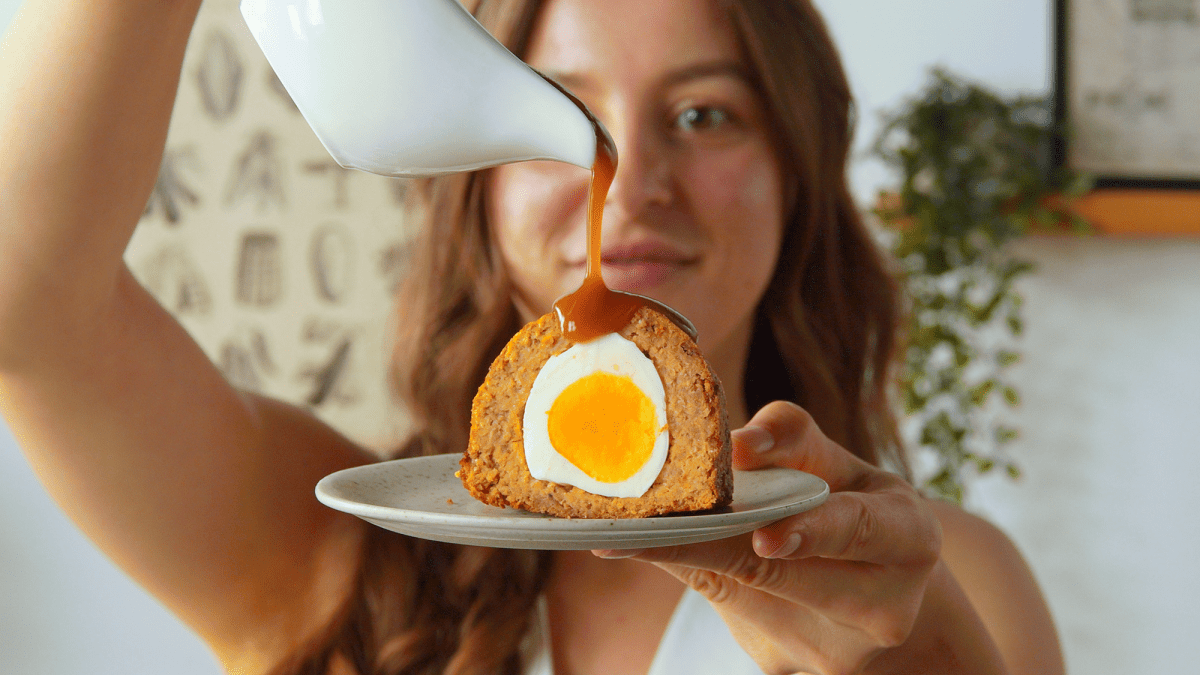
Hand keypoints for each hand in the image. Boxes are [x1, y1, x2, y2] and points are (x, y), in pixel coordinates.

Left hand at [594, 401, 954, 674]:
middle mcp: (881, 608)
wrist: (871, 583)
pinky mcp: (784, 663)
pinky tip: (647, 549)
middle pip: (786, 578)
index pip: (859, 530)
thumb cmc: (847, 502)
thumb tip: (739, 446)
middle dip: (712, 548)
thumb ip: (792, 440)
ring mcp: (831, 650)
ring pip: (744, 599)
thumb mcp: (838, 463)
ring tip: (621, 532)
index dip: (812, 533)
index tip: (765, 538)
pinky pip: (724, 613)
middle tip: (640, 530)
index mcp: (908, 540)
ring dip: (683, 560)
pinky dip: (686, 574)